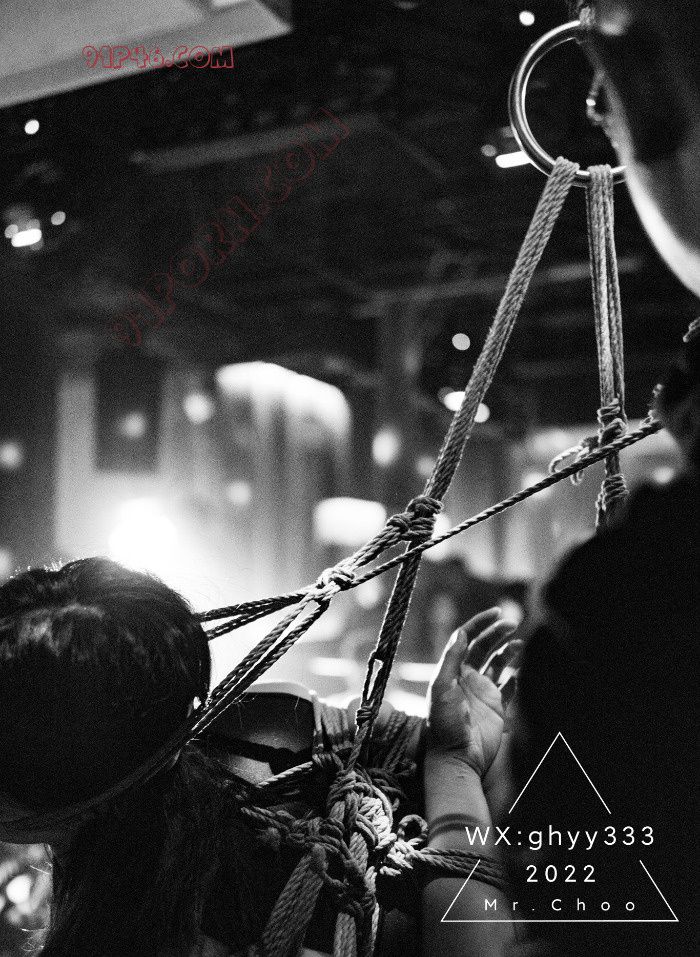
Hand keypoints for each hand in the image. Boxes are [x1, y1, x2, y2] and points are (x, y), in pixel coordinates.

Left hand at [426, 608, 521, 776]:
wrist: (457, 758)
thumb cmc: (444, 725)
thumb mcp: (442, 688)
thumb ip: (451, 660)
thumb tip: (460, 632)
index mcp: (453, 670)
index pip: (466, 639)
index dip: (480, 623)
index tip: (496, 612)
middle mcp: (467, 678)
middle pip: (483, 647)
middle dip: (497, 632)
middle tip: (512, 623)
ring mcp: (483, 692)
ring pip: (498, 663)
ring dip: (508, 650)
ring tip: (519, 642)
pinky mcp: (497, 708)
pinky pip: (508, 688)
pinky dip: (514, 678)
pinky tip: (518, 673)